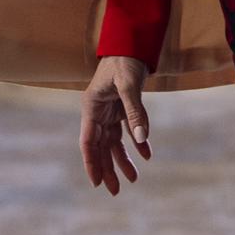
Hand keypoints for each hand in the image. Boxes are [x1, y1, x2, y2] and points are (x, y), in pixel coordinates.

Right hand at [80, 55, 151, 194]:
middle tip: (116, 191)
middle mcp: (98, 112)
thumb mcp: (129, 85)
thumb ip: (135, 112)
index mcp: (91, 107)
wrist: (130, 43)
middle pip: (100, 147)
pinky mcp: (121, 107)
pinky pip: (127, 130)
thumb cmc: (125, 60)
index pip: (87, 142)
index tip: (96, 183)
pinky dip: (137, 143)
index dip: (91, 163)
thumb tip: (142, 140)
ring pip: (113, 142)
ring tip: (133, 179)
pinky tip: (146, 156)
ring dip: (123, 160)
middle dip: (107, 169)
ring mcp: (109, 111)